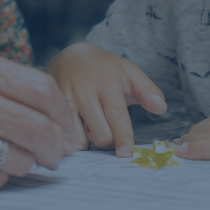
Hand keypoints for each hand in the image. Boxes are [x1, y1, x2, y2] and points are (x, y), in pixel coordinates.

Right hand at [0, 47, 75, 190]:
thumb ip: (0, 82)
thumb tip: (52, 109)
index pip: (41, 89)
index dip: (62, 112)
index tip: (65, 125)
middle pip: (36, 127)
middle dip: (55, 147)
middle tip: (56, 155)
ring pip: (18, 158)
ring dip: (27, 165)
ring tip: (18, 160)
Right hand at [47, 42, 165, 157]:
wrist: (69, 54)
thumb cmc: (103, 68)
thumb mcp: (128, 71)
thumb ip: (147, 90)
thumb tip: (162, 108)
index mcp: (104, 80)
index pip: (116, 115)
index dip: (123, 137)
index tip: (127, 154)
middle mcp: (81, 88)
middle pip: (98, 133)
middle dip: (108, 139)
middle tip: (107, 128)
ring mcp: (62, 97)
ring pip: (78, 139)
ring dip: (87, 140)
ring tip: (89, 125)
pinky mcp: (48, 106)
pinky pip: (60, 136)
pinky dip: (69, 140)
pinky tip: (73, 129)